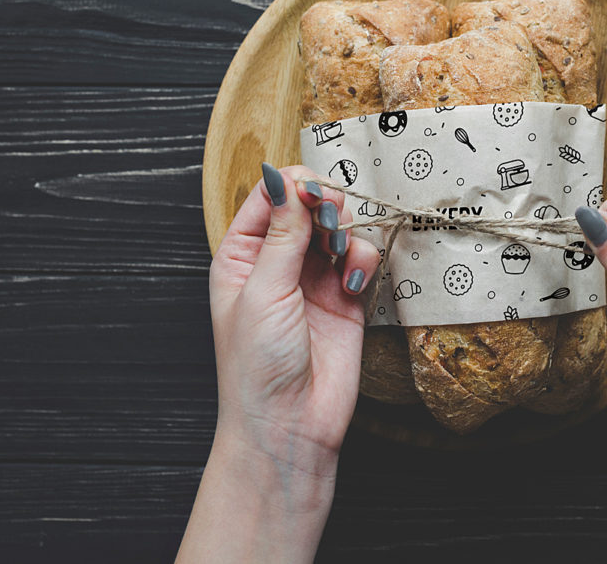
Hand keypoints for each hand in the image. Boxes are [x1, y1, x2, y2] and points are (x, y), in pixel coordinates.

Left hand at [209, 163, 378, 462]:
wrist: (290, 425)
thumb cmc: (256, 366)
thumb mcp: (263, 291)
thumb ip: (284, 234)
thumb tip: (287, 180)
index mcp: (242, 255)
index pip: (269, 198)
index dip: (293, 187)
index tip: (313, 193)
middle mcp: (278, 263)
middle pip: (308, 207)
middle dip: (325, 206)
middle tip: (332, 220)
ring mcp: (313, 280)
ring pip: (339, 229)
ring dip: (346, 232)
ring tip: (341, 255)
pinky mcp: (346, 298)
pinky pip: (361, 259)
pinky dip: (364, 260)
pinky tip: (354, 283)